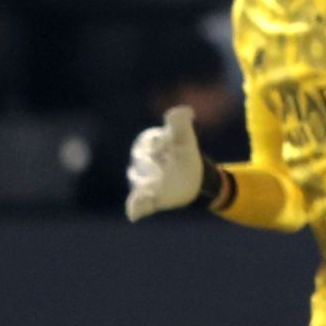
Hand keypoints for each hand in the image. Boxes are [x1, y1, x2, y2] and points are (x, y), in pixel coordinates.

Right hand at [123, 105, 205, 220]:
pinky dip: (135, 209)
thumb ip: (181, 123)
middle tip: (163, 169)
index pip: (148, 142)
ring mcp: (143, 181)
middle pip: (142, 163)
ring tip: (153, 188)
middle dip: (152, 165)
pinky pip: (136, 204)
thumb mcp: (186, 139)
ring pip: (138, 183)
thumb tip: (185, 110)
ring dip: (144, 186)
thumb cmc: (184, 155)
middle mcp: (141, 163)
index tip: (164, 145)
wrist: (191, 178)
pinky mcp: (146, 199)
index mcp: (148, 145)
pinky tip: (134, 215)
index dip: (157, 143)